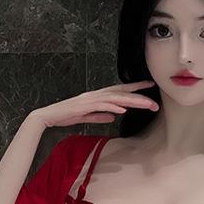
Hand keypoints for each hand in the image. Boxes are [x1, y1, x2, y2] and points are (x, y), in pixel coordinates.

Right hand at [30, 80, 158, 128]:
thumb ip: (101, 115)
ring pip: (116, 98)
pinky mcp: (84, 106)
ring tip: (146, 105)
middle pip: (122, 93)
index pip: (120, 90)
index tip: (149, 86)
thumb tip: (114, 116)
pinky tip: (123, 109)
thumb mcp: (87, 116)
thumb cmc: (66, 115)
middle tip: (155, 103)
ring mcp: (90, 99)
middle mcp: (96, 95)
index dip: (135, 88)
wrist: (48, 116)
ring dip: (132, 101)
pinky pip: (102, 106)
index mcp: (97, 97)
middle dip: (139, 97)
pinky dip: (113, 107)